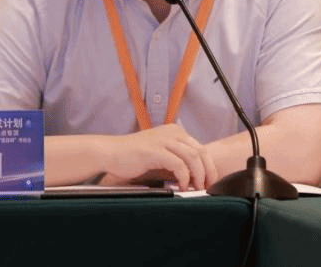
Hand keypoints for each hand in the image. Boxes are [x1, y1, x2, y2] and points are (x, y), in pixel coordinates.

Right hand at [101, 124, 217, 190]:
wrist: (110, 152)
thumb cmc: (133, 157)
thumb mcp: (160, 153)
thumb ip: (176, 160)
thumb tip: (194, 178)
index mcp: (175, 132)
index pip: (201, 148)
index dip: (209, 167)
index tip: (210, 182)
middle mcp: (172, 133)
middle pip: (201, 152)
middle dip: (208, 172)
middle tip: (208, 188)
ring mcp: (163, 140)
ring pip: (193, 157)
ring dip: (198, 176)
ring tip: (197, 189)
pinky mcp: (155, 150)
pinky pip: (178, 165)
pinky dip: (184, 178)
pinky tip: (182, 187)